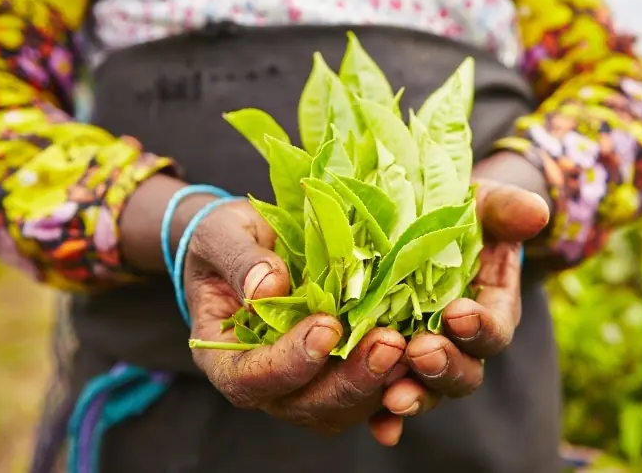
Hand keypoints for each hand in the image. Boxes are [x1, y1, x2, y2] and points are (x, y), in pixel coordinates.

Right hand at [183, 198, 417, 443]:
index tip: (325, 327)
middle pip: (306, 404)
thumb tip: (267, 286)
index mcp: (226, 357)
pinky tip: (420, 366)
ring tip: (411, 347)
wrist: (247, 242)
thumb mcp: (220, 236)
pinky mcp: (338, 371)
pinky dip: (397, 387)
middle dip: (350, 379)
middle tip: (388, 343)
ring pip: (343, 406)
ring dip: (380, 384)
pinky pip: (368, 393)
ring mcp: (305, 382)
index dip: (290, 362)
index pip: (253, 379)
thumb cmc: (224, 240)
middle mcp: (267, 382)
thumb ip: (239, 261)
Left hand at [383, 152, 550, 422]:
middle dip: (444, 367)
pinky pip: (386, 397)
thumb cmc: (456, 214)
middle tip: (422, 352)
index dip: (479, 327)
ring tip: (394, 397)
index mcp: (488, 310)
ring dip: (413, 396)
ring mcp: (423, 357)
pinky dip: (384, 418)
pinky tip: (378, 427)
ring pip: (426, 389)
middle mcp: (459, 344)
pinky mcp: (388, 364)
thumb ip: (508, 210)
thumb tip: (537, 213)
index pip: (492, 330)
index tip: (458, 314)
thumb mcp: (481, 204)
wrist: (417, 224)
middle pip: (462, 372)